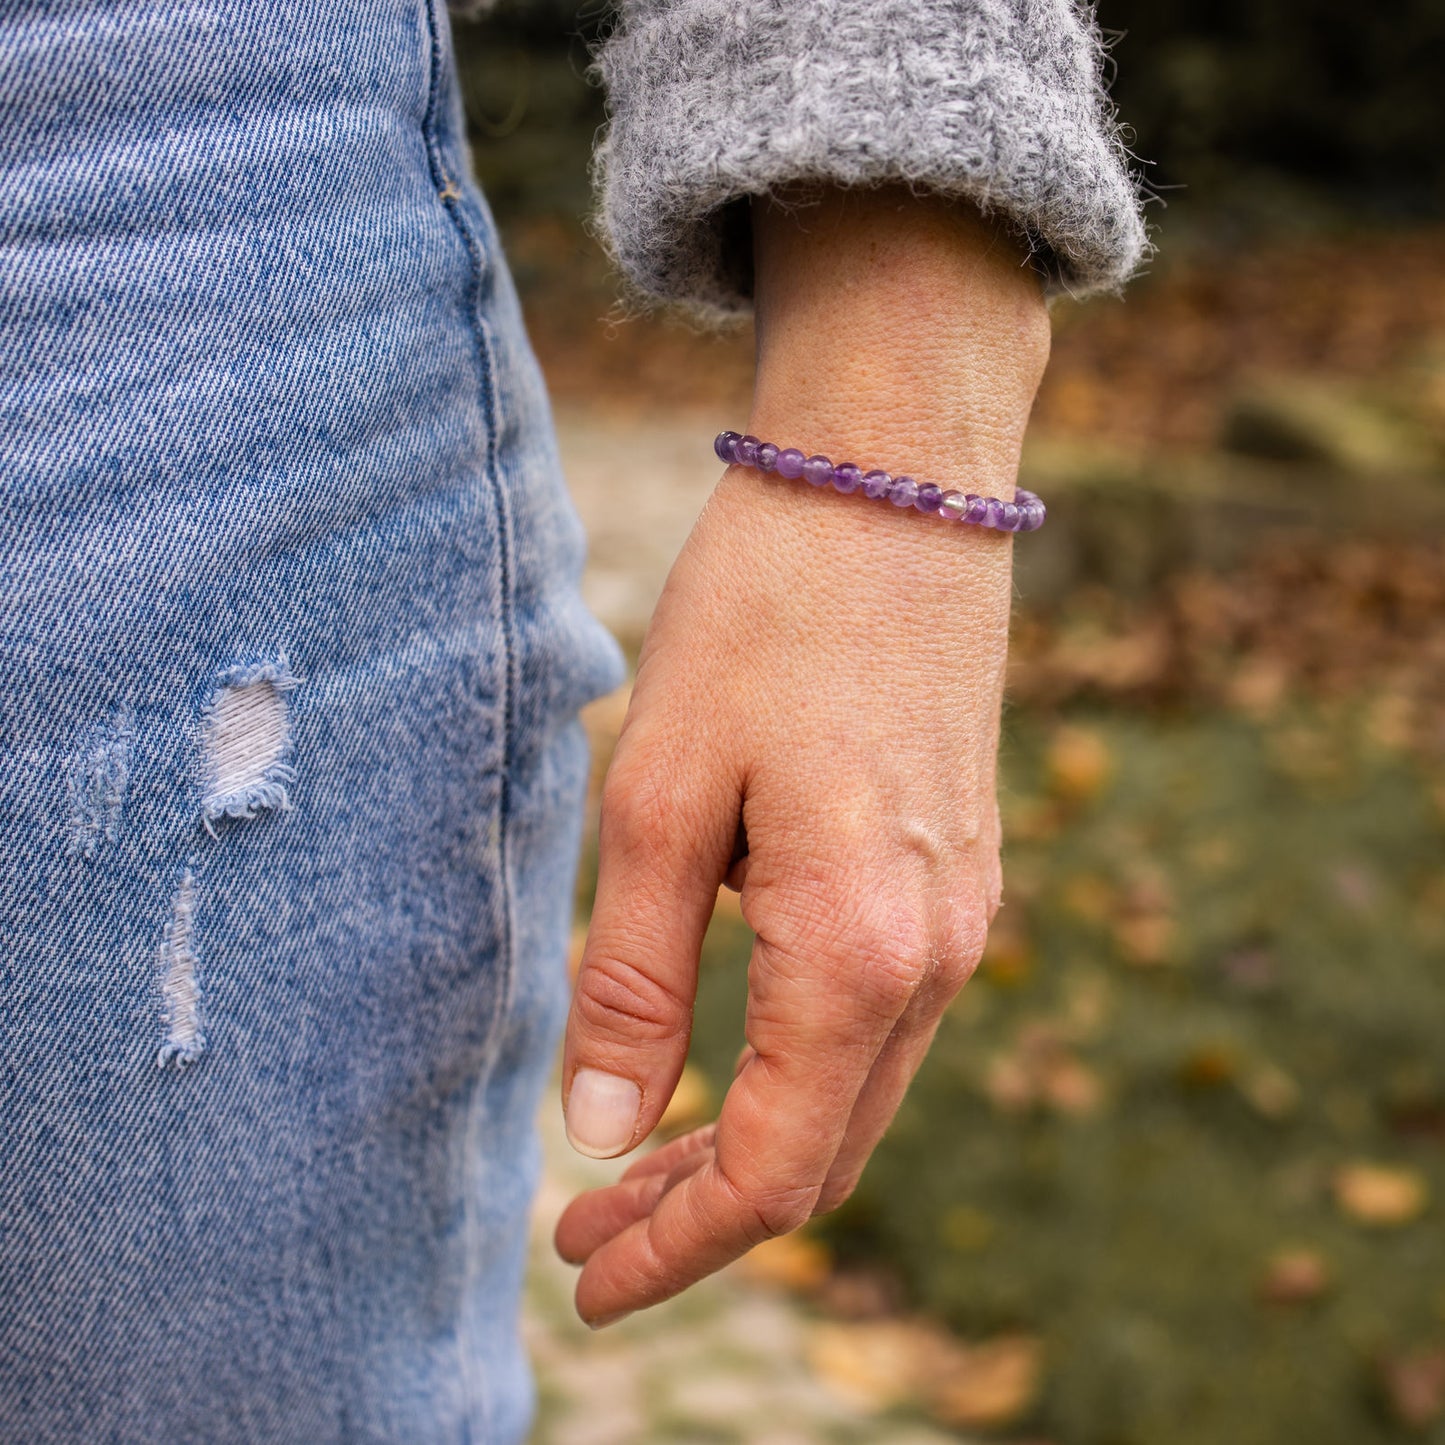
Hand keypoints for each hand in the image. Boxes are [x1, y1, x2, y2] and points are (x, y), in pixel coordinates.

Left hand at [555, 185, 1050, 1326]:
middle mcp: (935, 956)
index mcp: (858, 949)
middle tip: (585, 1228)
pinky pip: (881, 1021)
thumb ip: (640, 976)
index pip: (775, 1169)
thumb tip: (604, 1131)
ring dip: (752, 1142)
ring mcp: (962, 917)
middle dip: (704, 1211)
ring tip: (636, 1156)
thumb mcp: (665, 798)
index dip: (677, 1245)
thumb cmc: (767, 622)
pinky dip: (799, 1073)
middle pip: (827, 1154)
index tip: (581, 1278)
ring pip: (857, 1094)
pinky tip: (728, 1050)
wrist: (895, 489)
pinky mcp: (958, 875)